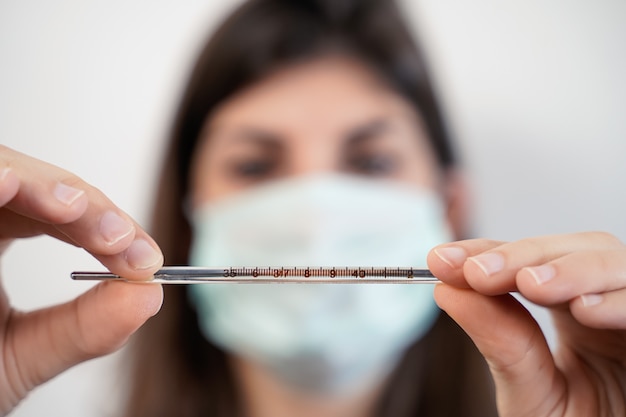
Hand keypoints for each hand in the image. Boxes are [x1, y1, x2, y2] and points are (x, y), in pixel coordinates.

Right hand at [0, 145, 163, 414]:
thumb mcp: (19, 357)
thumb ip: (84, 329)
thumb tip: (150, 295)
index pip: (66, 213)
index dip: (111, 230)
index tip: (147, 261)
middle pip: (34, 184)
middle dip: (83, 207)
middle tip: (118, 239)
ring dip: (33, 182)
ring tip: (70, 209)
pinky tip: (2, 186)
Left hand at [428, 232, 625, 415]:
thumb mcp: (530, 391)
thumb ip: (499, 342)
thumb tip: (446, 291)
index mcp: (569, 310)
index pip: (525, 261)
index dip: (485, 251)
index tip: (440, 259)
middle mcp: (602, 302)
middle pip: (570, 249)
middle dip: (522, 255)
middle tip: (477, 273)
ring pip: (612, 261)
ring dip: (569, 268)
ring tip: (530, 284)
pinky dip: (620, 300)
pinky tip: (584, 312)